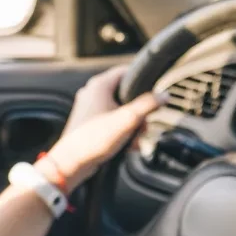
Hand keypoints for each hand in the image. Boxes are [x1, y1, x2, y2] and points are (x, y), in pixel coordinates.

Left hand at [36, 65, 164, 191]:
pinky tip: (127, 145)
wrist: (71, 163)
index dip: (142, 82)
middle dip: (138, 112)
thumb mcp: (127, 120)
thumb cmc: (94, 140)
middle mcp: (92, 93)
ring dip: (131, 125)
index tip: (153, 94)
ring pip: (119, 110)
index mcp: (99, 85)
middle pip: (125, 94)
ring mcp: (89, 108)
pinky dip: (121, 131)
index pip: (126, 72)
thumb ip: (147, 105)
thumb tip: (164, 95)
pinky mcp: (89, 123)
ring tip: (135, 139)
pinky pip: (111, 121)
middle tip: (143, 126)